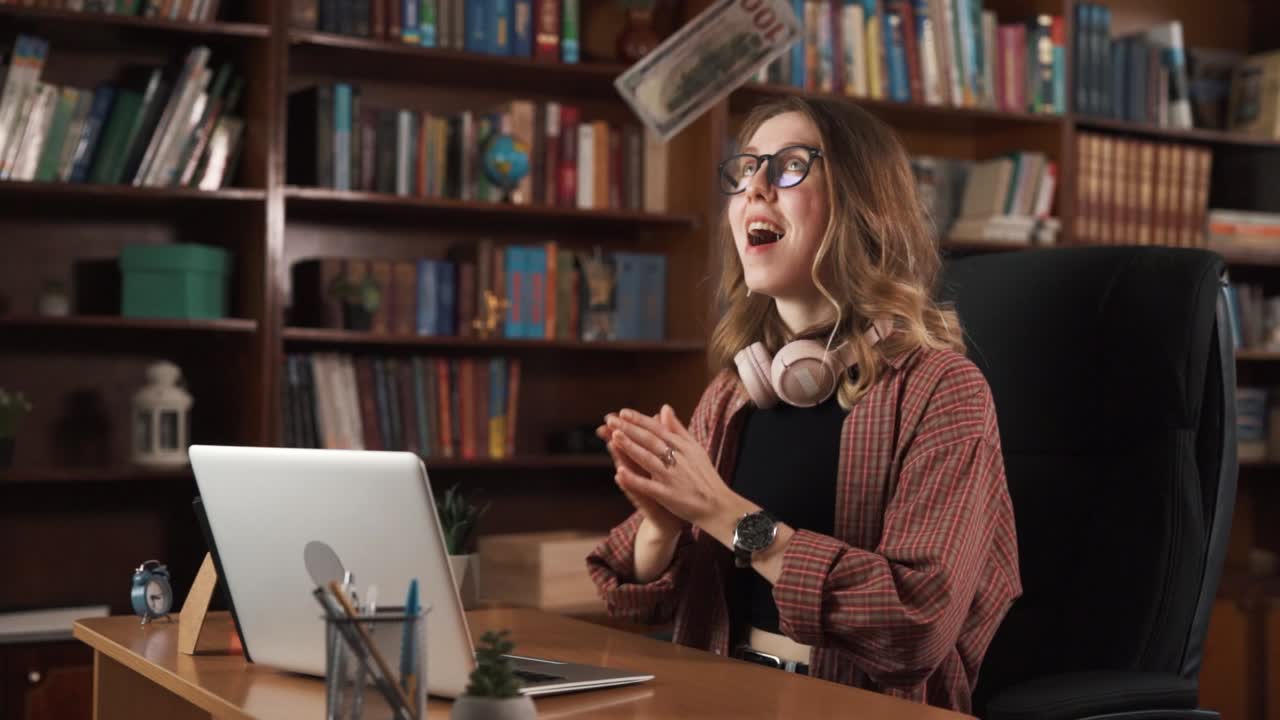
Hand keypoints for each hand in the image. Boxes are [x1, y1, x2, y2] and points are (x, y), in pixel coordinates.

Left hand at [610, 404, 738, 529]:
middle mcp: (678, 459)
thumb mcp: (694, 448)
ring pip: (648, 460)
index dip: (640, 420)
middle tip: (610, 420)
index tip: (623, 412)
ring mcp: (672, 478)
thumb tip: (664, 407)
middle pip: (651, 441)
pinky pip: (648, 487)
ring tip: (614, 437)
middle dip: (630, 429)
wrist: (718, 505)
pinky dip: (634, 480)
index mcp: (683, 447)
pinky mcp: (669, 496)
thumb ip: (677, 428)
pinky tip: (619, 474)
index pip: (658, 429)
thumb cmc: (705, 475)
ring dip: (631, 448)